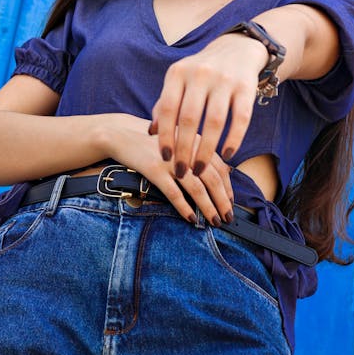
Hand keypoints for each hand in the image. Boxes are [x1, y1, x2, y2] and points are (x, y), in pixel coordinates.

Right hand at [106, 116, 233, 225]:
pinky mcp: (154, 170)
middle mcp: (187, 149)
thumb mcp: (180, 140)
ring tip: (214, 221)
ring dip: (209, 207)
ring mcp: (171, 160)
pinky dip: (185, 207)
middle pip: (213, 179)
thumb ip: (199, 153)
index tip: (231, 203)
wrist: (122, 133)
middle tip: (228, 217)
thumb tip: (224, 172)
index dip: (228, 187)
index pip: (221, 167)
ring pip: (197, 188)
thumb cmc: (154, 141)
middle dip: (223, 201)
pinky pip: (174, 193)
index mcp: (196, 141)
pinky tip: (191, 218)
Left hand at [149, 33, 267, 176]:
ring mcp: (225, 79)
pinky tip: (226, 155)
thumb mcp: (178, 81)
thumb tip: (152, 132)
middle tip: (182, 172)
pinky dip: (234, 139)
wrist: (236, 48)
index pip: (168, 108)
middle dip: (184, 149)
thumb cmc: (200, 73)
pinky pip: (240, 118)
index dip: (166, 136)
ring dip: (206, 149)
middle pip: (189, 118)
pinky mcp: (246, 86)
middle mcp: (201, 74)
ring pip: (214, 121)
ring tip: (200, 170)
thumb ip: (164, 104)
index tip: (165, 158)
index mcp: (178, 73)